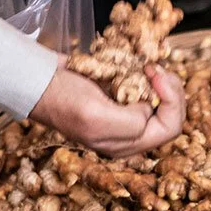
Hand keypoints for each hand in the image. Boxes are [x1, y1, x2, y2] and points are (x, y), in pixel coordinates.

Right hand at [28, 64, 184, 156]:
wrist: (38, 80)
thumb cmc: (62, 98)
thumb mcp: (95, 115)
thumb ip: (130, 123)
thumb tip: (149, 110)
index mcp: (126, 145)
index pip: (170, 128)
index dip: (171, 100)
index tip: (155, 74)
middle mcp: (130, 134)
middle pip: (171, 115)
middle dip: (171, 89)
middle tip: (155, 67)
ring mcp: (126, 115)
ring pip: (163, 101)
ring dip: (162, 80)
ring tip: (149, 65)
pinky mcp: (121, 98)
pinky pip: (149, 89)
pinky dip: (149, 75)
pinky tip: (140, 65)